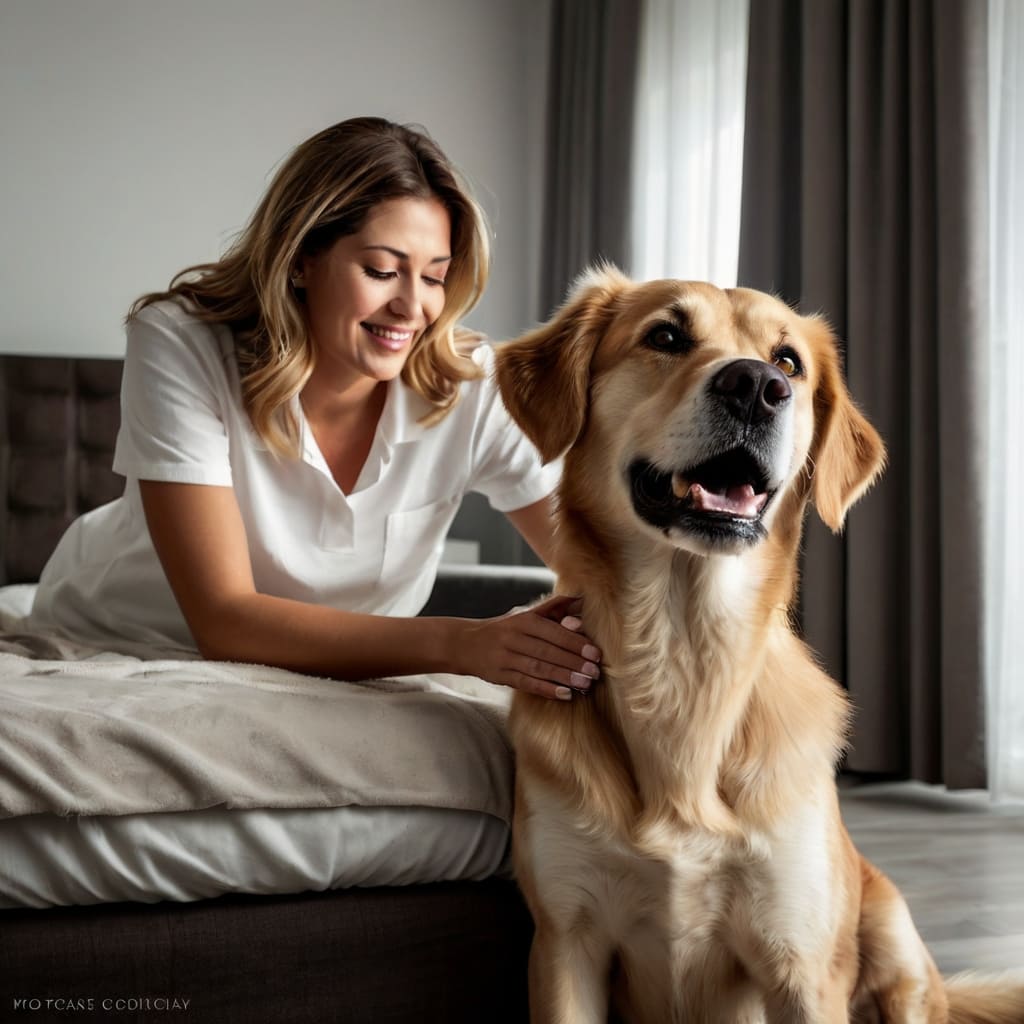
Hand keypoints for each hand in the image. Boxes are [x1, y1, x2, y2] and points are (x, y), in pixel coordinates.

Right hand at [456, 594, 601, 700]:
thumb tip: (581, 600)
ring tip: (585, 685)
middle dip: (573, 662)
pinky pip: (526, 683)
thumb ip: (554, 609)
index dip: (575, 643)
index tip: (596, 653)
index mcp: (523, 620)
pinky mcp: (500, 675)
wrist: (466, 643)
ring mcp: (505, 657)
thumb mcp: (526, 615)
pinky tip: (564, 694)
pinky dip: (546, 689)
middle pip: (547, 651)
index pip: (553, 632)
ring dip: (563, 677)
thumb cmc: (506, 629)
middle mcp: (513, 637)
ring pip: (538, 668)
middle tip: (595, 672)